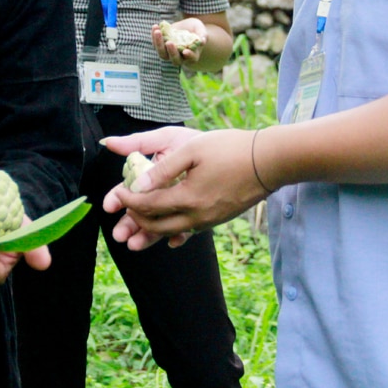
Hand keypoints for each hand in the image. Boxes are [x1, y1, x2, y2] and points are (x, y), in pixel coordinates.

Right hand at [101, 125, 203, 249]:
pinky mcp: (198, 215)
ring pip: (160, 223)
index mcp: (154, 175)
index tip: (109, 205)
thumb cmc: (201, 142)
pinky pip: (187, 230)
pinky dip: (179, 236)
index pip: (131, 189)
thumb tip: (108, 143)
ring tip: (134, 244)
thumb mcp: (168, 138)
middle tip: (119, 234)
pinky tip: (173, 241)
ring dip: (147, 235)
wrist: (241, 153)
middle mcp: (165, 192)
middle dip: (129, 223)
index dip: (119, 198)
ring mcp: (180, 205)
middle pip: (142, 211)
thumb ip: (138, 143)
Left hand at [103, 128, 269, 250]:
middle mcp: (197, 215)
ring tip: (135, 234)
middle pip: (157, 226)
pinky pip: (190, 231)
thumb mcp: (192, 149)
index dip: (128, 202)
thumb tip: (138, 186)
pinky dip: (175, 233)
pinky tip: (169, 239)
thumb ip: (163, 169)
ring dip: (152, 232)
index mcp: (188, 198)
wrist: (270, 162)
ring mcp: (209, 220)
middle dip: (136, 221)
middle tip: (123, 213)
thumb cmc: (230, 149)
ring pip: (173, 232)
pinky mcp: (218, 219)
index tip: (117, 195)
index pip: (148, 206)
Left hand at [151, 18, 206, 66]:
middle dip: (172, 52)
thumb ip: (202, 34)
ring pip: (163, 54)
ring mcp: (170, 53)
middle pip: (175, 59)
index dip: (189, 55)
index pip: (191, 58)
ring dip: (158, 44)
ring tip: (157, 31)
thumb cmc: (196, 30)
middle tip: (169, 42)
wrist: (186, 28)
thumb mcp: (200, 29)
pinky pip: (156, 44)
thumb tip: (202, 40)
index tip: (186, 51)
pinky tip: (155, 26)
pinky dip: (154, 36)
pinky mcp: (162, 47)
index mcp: (193, 55)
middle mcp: (181, 57)